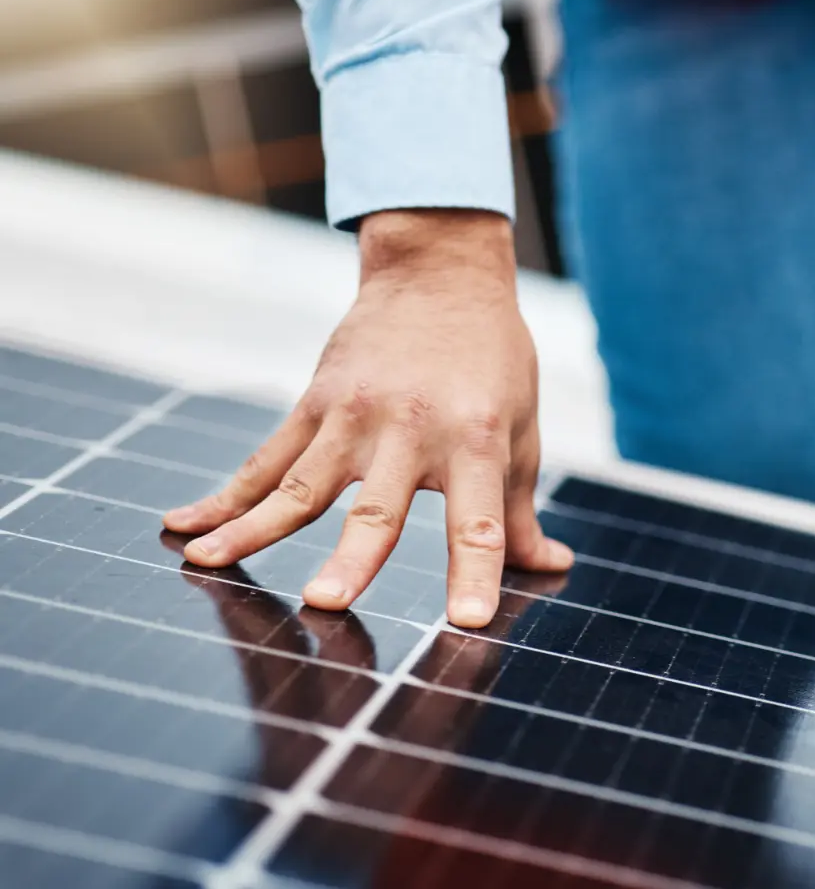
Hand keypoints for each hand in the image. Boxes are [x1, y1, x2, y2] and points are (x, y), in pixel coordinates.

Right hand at [163, 209, 572, 628]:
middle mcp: (413, 430)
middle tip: (327, 601)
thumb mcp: (521, 430)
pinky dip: (225, 496)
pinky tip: (183, 527)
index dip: (476, 570)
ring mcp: (356, 415)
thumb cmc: (493, 361)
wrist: (440, 274)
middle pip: (379, 507)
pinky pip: (266, 458)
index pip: (480, 520)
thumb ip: (520, 511)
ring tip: (208, 564)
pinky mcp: (315, 402)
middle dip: (353, 557)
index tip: (467, 621)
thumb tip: (551, 569)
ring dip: (253, 528)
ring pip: (301, 484)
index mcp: (478, 441)